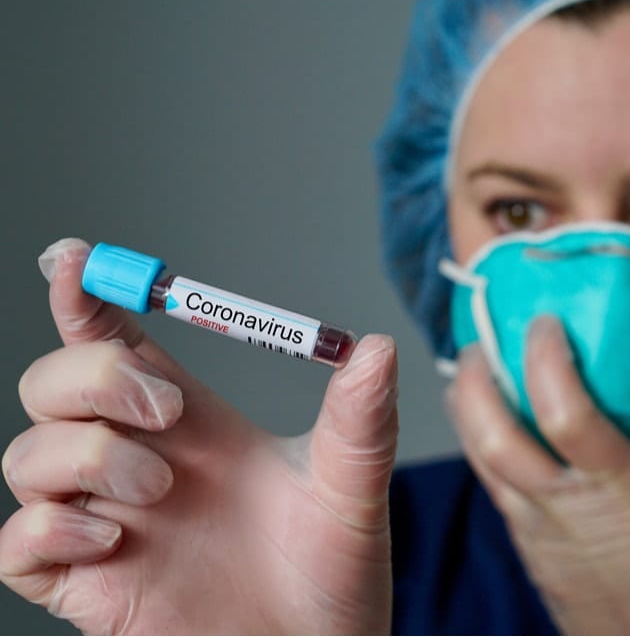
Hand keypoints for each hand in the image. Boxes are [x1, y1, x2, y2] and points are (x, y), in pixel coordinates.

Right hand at [0, 238, 398, 633]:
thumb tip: (377, 347)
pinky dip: (47, 526)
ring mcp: (109, 524)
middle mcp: (142, 464)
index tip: (74, 259)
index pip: (122, 346)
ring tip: (159, 489)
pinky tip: (111, 538)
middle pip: (55, 385)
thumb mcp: (353, 489)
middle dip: (91, 375)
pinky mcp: (88, 586)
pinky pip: (18, 545)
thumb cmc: (335, 573)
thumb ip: (361, 420)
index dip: (88, 299)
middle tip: (166, 411)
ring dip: (83, 455)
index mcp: (195, 428)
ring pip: (27, 455)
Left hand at [446, 316, 629, 633]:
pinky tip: (499, 430)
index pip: (564, 409)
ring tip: (475, 372)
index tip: (546, 321)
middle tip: (480, 338)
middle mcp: (566, 511)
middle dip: (474, 377)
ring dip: (468, 412)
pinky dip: (485, 450)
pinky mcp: (531, 557)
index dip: (544, 356)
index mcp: (622, 491)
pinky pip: (494, 492)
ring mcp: (540, 537)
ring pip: (480, 464)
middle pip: (491, 435)